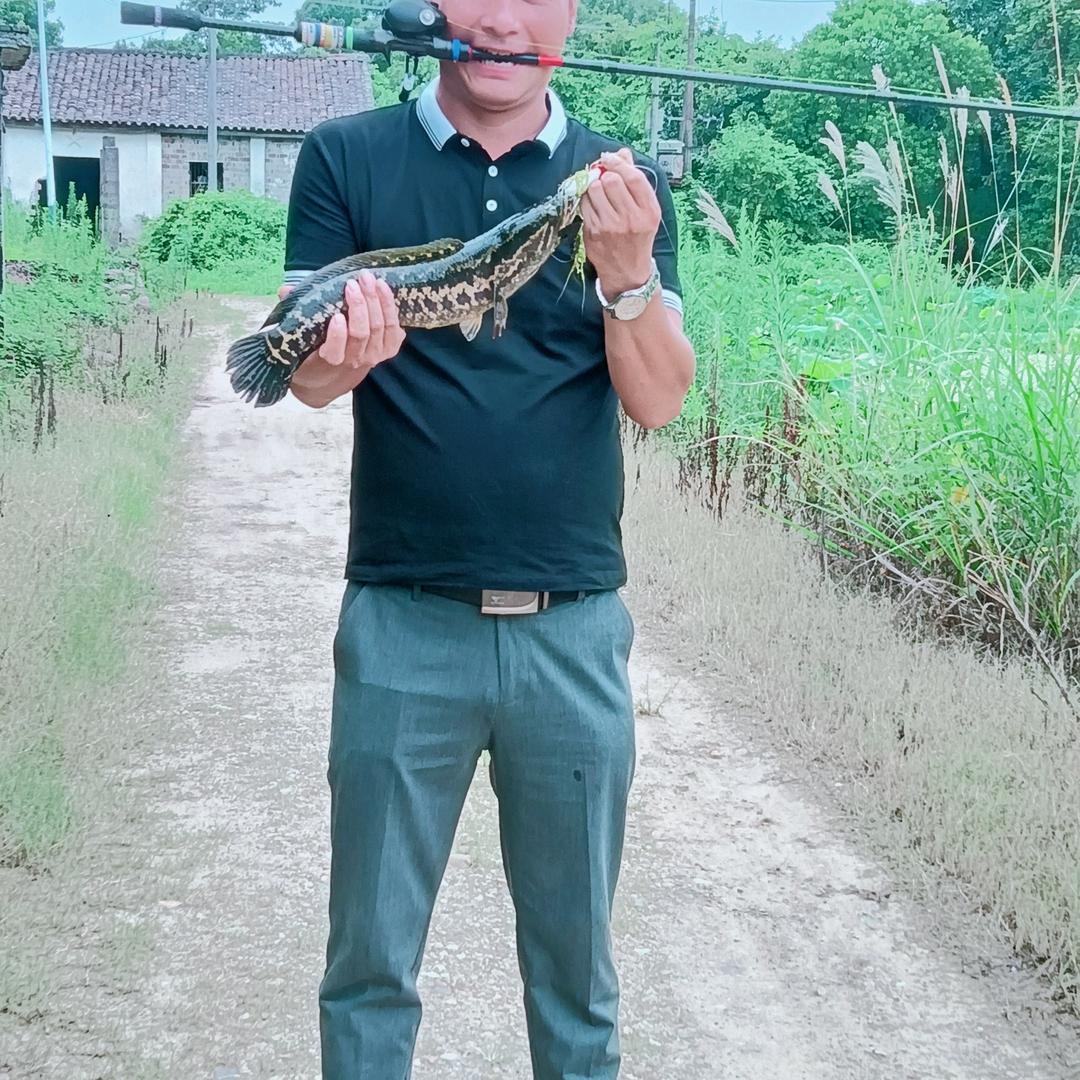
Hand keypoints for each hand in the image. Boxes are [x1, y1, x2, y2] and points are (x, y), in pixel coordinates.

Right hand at [281, 269, 405, 404]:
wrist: (340, 369)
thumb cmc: (319, 344)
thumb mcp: (303, 333)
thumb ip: (294, 310)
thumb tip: (284, 290)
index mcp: (332, 359)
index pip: (336, 350)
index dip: (338, 335)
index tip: (336, 316)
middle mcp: (356, 360)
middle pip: (362, 333)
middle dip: (359, 306)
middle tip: (353, 283)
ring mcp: (375, 355)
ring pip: (379, 327)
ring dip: (375, 300)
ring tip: (367, 279)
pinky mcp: (390, 348)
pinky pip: (394, 326)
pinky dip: (389, 305)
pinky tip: (382, 287)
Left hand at [582, 148, 661, 298]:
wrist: (627, 272)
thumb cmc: (638, 237)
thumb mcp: (646, 211)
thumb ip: (635, 181)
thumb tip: (622, 153)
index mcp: (649, 211)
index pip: (633, 177)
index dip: (618, 162)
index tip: (609, 158)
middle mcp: (631, 218)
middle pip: (610, 180)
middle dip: (604, 174)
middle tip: (604, 178)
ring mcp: (610, 227)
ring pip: (594, 190)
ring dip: (593, 185)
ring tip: (598, 192)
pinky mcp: (593, 232)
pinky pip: (584, 204)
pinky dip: (586, 199)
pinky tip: (592, 204)